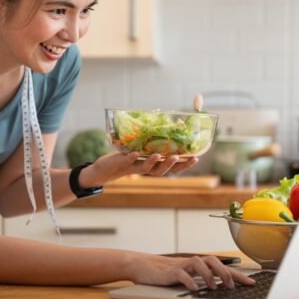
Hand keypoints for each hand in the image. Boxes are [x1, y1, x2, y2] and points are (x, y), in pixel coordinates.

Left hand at [81, 152, 198, 185]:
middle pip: (162, 171)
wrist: (102, 170)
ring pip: (146, 169)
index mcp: (151, 166)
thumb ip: (150, 144)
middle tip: (182, 157)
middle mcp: (144, 169)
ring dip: (155, 162)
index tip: (196, 158)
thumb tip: (165, 127)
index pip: (171, 168)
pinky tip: (136, 153)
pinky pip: (127, 161)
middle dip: (173, 165)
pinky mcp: (121, 164)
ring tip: (161, 155)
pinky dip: (132, 158)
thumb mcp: (139, 151)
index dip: (184, 165)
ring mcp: (133, 167)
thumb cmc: (123, 159)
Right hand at [126, 253, 254, 291]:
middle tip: (231, 286)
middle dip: (225, 272)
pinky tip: (195, 288)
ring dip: (209, 275)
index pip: (222, 266)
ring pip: (199, 263)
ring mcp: (181, 265)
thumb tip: (221, 286)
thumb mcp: (187, 275)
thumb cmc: (166, 273)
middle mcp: (192, 262)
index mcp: (198, 264)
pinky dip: (190, 280)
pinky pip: (182, 273)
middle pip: (213, 260)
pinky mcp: (169, 272)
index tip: (251, 283)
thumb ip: (201, 278)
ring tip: (214, 288)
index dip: (237, 274)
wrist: (142, 266)